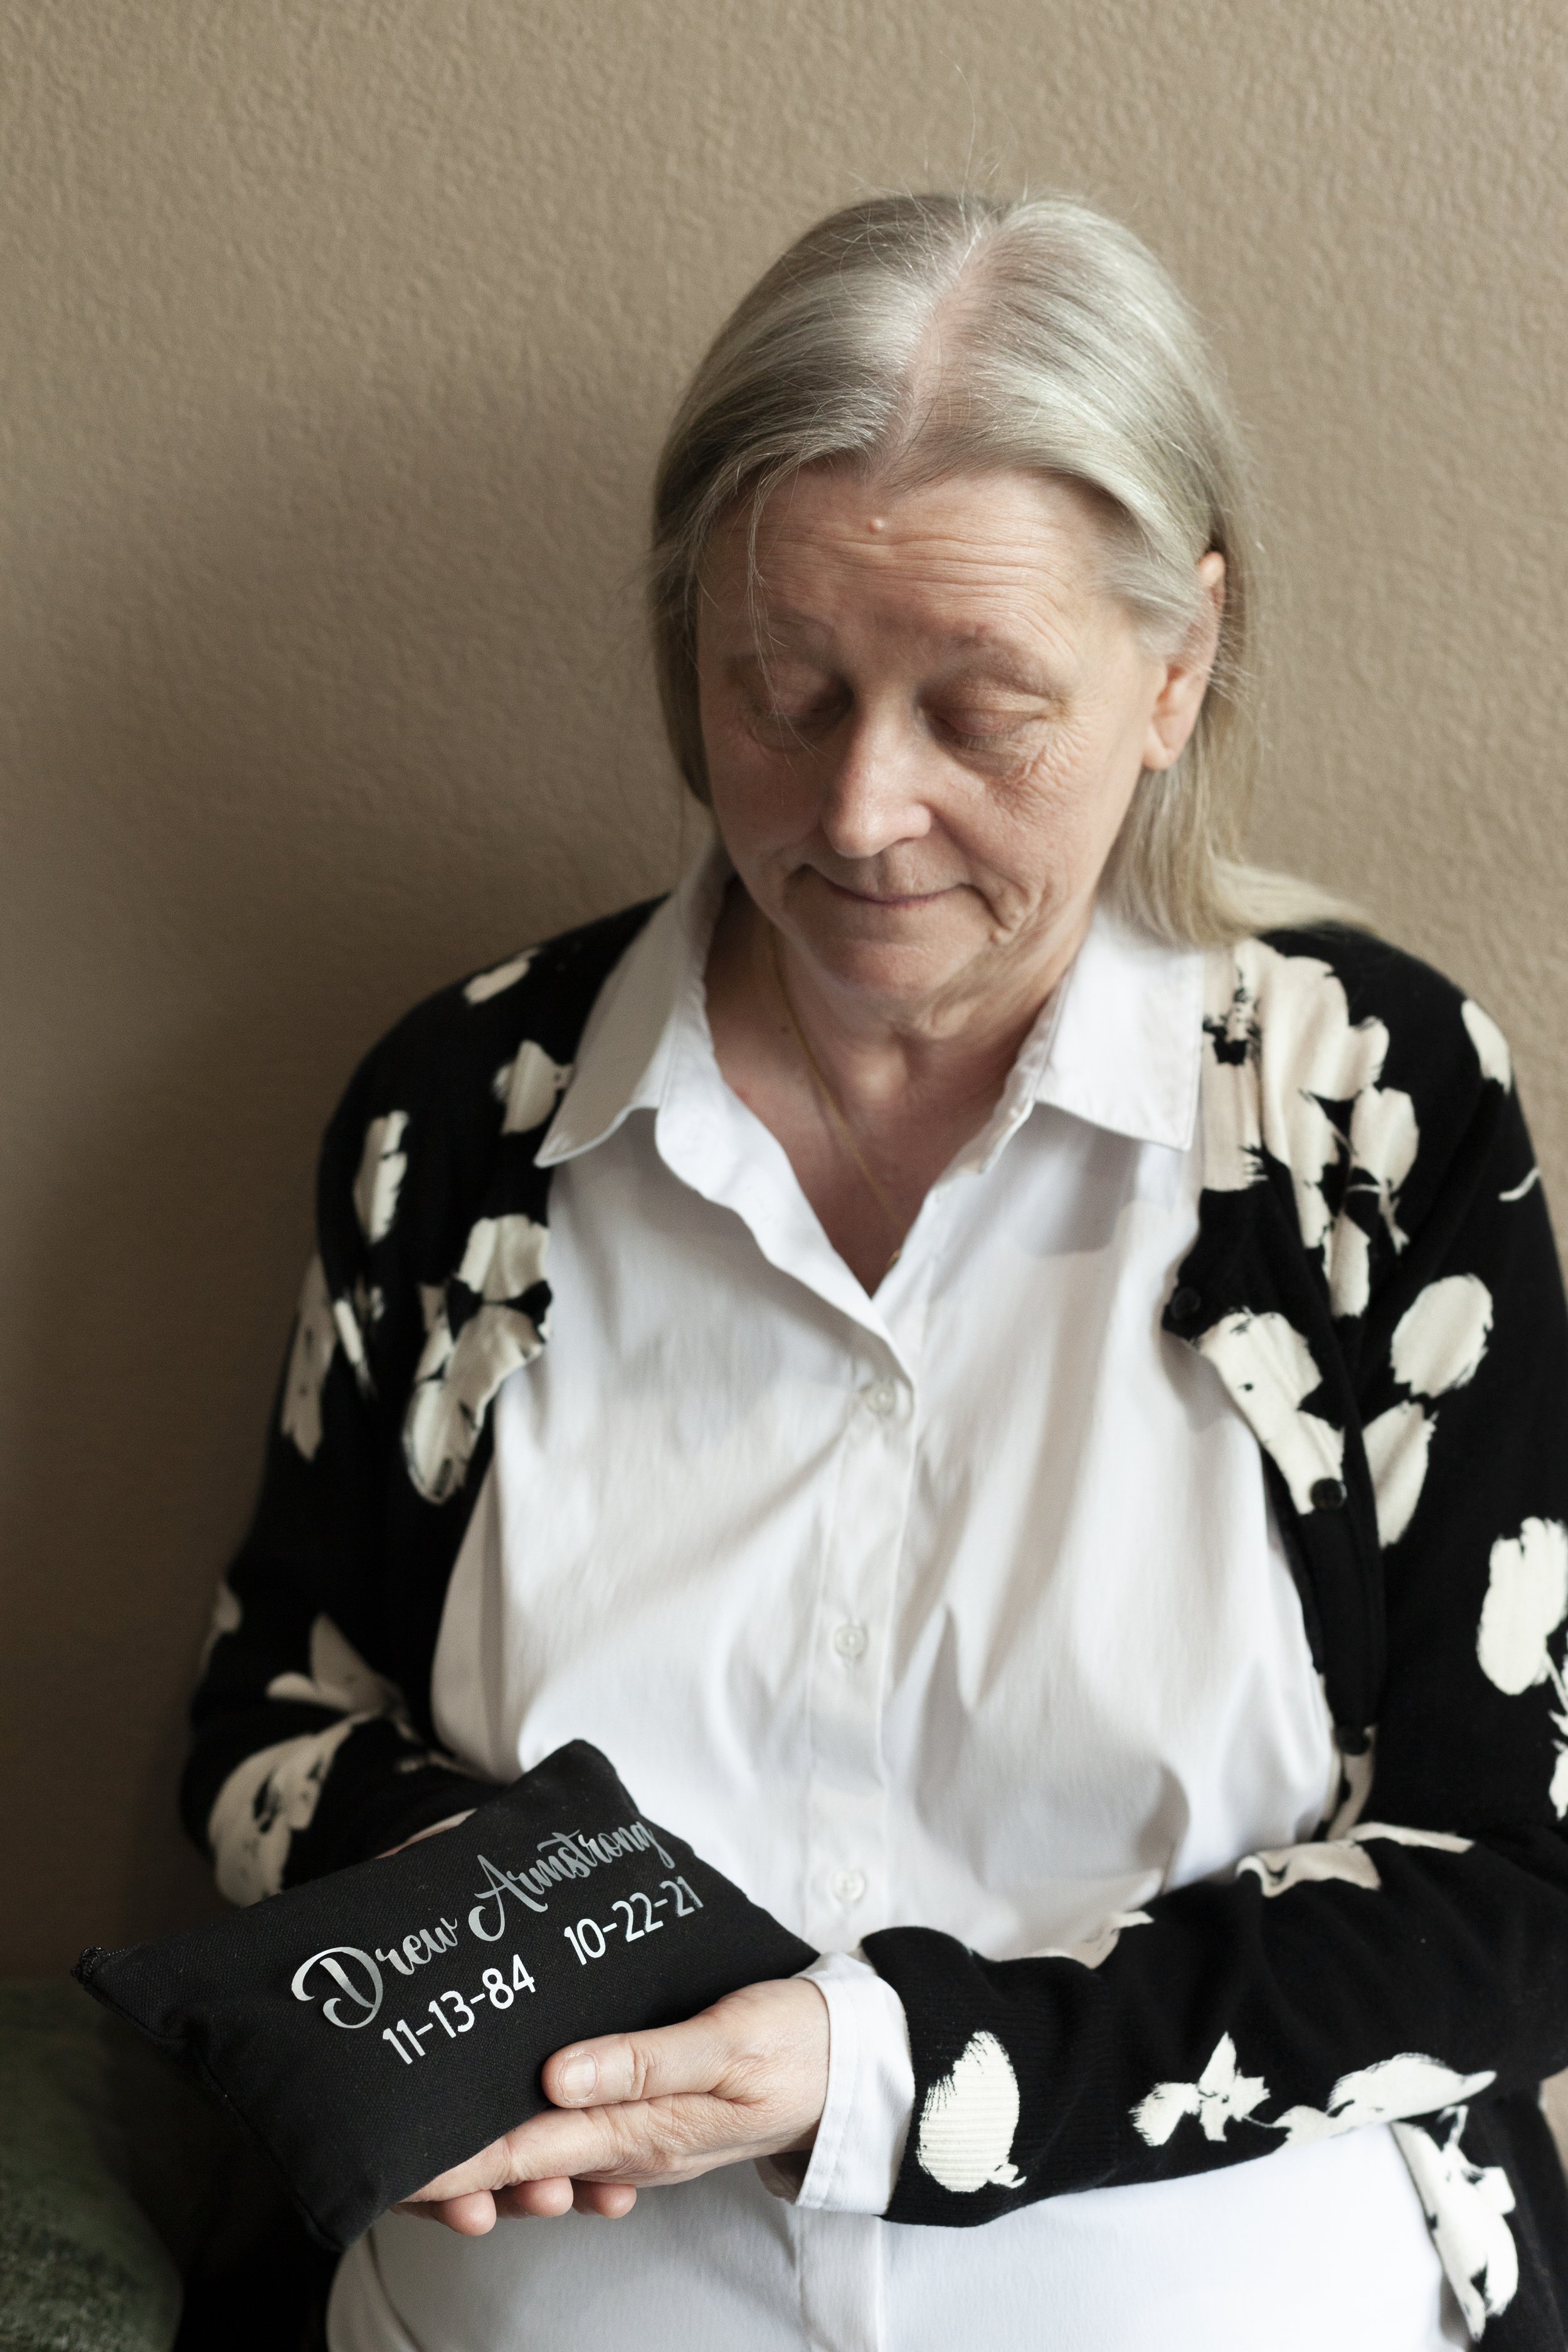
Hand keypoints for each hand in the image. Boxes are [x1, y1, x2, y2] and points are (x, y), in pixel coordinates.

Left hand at [393, 1976, 828, 2230]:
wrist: (851, 2066)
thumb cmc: (791, 2043)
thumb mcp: (727, 2042)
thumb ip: (644, 2060)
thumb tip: (556, 2076)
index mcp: (641, 2130)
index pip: (523, 2154)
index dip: (454, 2163)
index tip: (392, 2163)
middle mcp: (628, 2147)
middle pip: (519, 2163)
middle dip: (450, 2167)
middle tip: (375, 2149)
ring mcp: (637, 2140)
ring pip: (541, 2155)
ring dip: (484, 2154)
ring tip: (416, 2136)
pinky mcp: (648, 2121)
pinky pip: (574, 2140)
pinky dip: (529, 2136)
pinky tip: (502, 2112)